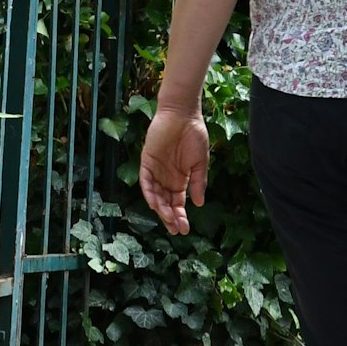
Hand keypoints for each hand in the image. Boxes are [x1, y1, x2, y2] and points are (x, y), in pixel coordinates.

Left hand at [139, 106, 209, 236]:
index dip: (181, 216)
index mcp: (180, 179)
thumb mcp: (201, 163)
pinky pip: (146, 181)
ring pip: (155, 195)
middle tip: (177, 230)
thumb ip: (199, 183)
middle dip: (171, 217)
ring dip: (161, 208)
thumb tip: (199, 204)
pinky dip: (149, 192)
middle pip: (166, 202)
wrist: (183, 116)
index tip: (186, 229)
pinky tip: (155, 204)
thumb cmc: (195, 136)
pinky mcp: (147, 161)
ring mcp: (156, 170)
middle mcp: (166, 178)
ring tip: (168, 219)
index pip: (178, 202)